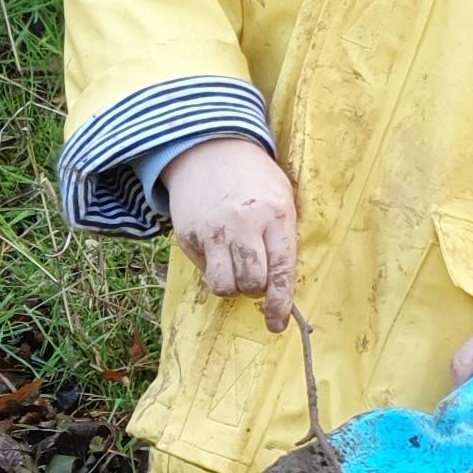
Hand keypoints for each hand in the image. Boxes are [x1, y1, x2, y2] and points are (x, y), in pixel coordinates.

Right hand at [162, 137, 298, 328]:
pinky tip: (215, 247)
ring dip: (231, 285)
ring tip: (234, 268)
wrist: (208, 148)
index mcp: (276, 214)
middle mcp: (243, 225)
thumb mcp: (283, 196)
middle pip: (250, 283)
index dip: (280, 303)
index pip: (281, 270)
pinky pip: (202, 270)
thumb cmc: (254, 177)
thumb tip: (282, 284)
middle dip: (255, 290)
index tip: (277, 324)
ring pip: (222, 285)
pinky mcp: (188, 234)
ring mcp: (212, 230)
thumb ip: (284, 236)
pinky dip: (211, 267)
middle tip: (255, 278)